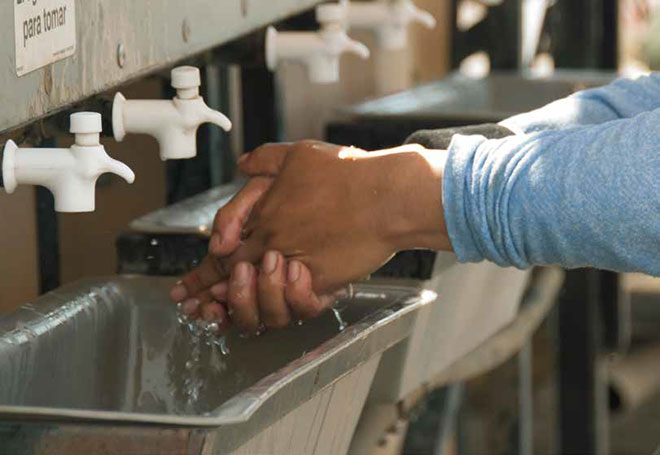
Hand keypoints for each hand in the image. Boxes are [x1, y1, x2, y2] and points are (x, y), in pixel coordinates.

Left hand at [171, 141, 450, 333]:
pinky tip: (286, 294)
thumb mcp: (298, 154)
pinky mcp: (323, 282)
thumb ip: (265, 160)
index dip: (199, 275)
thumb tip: (241, 164)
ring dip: (246, 301)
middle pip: (231, 279)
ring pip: (257, 299)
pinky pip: (296, 306)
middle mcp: (274, 244)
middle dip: (207, 296)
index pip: (220, 251)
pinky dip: (285, 304)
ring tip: (245, 299)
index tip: (184, 290)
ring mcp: (297, 265)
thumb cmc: (346, 173)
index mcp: (263, 216)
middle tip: (195, 308)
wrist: (385, 196)